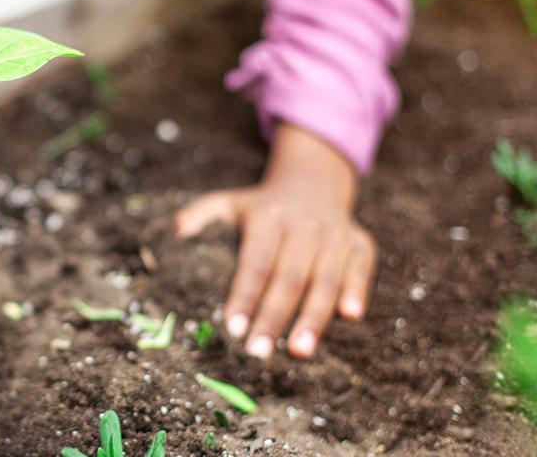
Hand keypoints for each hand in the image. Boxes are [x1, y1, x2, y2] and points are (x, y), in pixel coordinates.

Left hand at [174, 124, 376, 359]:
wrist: (314, 183)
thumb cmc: (263, 207)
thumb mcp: (229, 202)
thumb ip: (201, 214)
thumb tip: (176, 231)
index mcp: (268, 219)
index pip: (255, 263)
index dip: (244, 296)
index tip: (232, 328)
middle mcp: (304, 225)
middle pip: (288, 278)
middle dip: (273, 318)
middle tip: (259, 352)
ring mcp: (335, 234)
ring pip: (324, 280)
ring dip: (313, 318)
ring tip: (299, 351)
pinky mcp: (360, 243)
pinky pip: (360, 269)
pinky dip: (356, 290)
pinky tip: (349, 316)